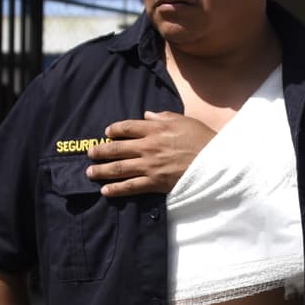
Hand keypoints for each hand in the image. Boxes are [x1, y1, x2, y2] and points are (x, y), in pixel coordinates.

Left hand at [85, 111, 213, 196]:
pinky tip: (105, 191)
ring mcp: (150, 166)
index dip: (114, 130)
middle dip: (101, 151)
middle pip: (117, 148)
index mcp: (155, 129)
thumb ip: (163, 116)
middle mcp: (148, 146)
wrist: (215, 162)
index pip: (127, 127)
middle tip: (90, 153)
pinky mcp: (155, 183)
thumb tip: (147, 114)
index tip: (107, 133)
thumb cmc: (202, 139)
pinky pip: (131, 186)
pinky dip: (116, 189)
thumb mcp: (184, 121)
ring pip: (119, 168)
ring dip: (102, 170)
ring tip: (90, 172)